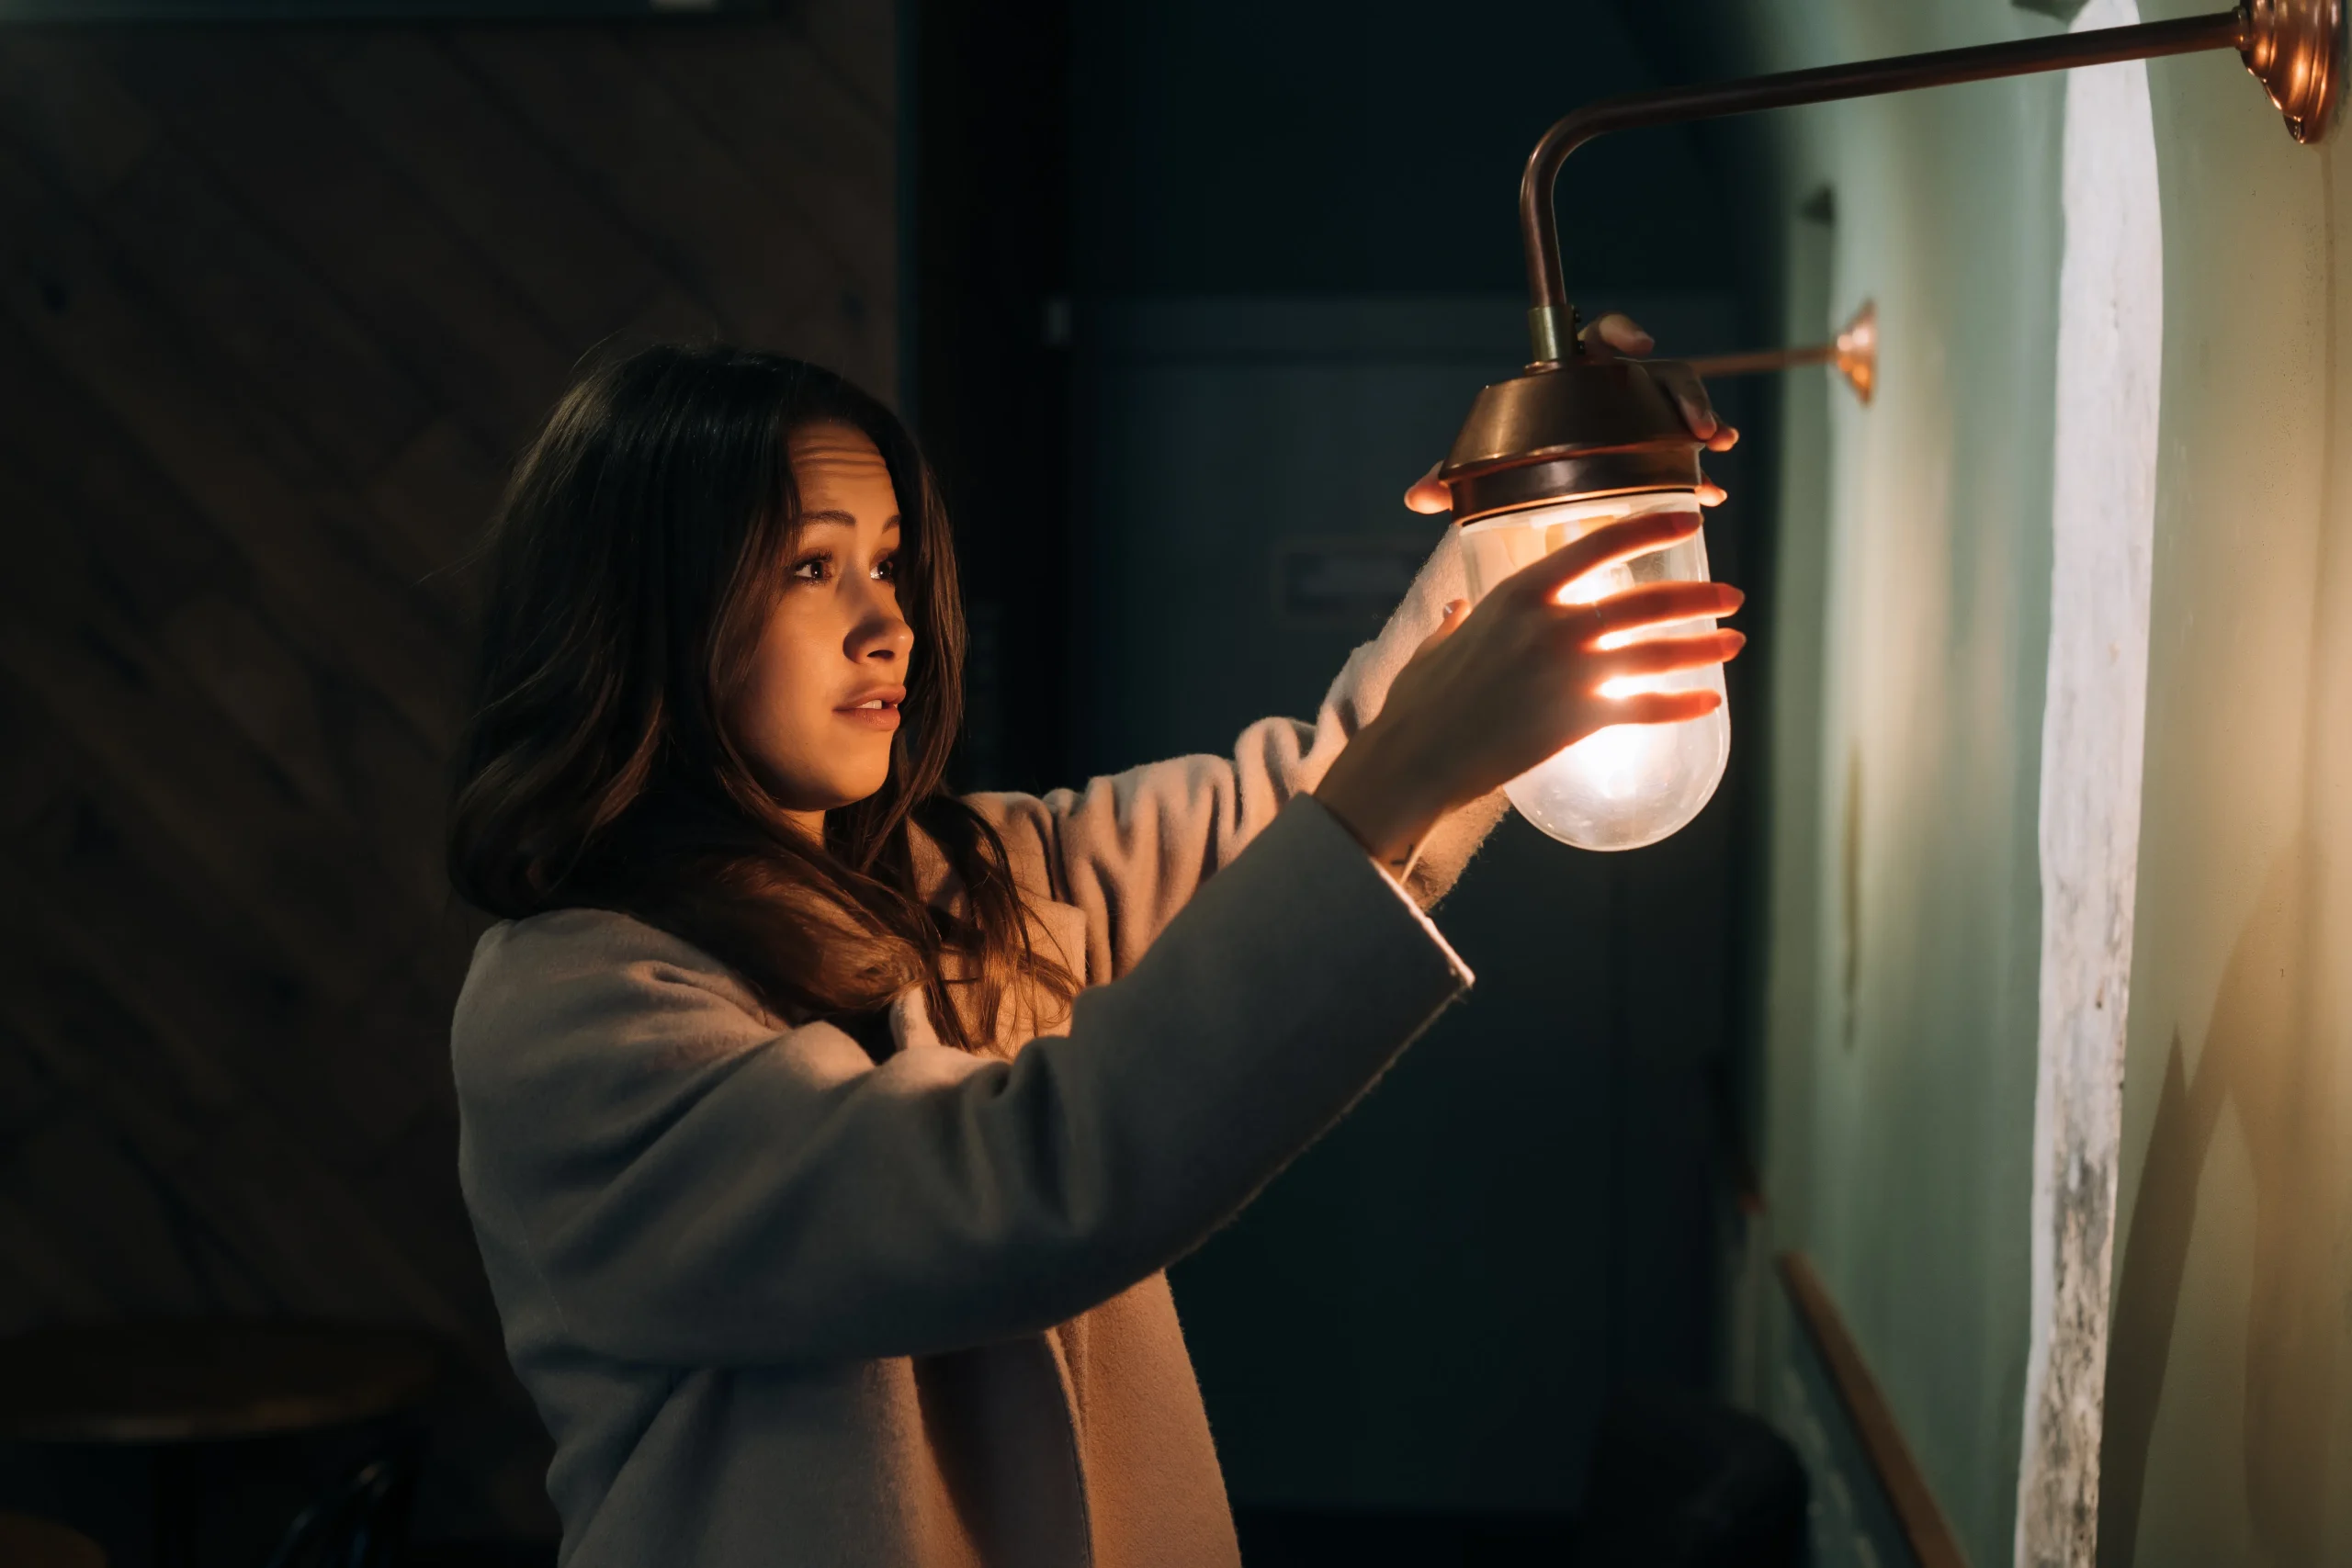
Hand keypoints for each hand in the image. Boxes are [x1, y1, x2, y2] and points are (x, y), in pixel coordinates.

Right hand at [1315, 506, 1744, 867]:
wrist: (1417, 760)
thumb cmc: (1418, 704)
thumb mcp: (1437, 646)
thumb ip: (1457, 624)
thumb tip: (1458, 614)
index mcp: (1519, 595)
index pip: (1600, 546)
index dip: (1652, 528)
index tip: (1690, 520)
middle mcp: (1553, 626)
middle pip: (1645, 601)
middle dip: (1697, 596)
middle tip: (1730, 596)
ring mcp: (1571, 673)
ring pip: (1658, 653)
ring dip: (1704, 646)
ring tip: (1735, 641)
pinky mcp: (1580, 720)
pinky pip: (1647, 708)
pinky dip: (1683, 703)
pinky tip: (1711, 702)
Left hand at [1402, 312, 1740, 513]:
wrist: (1530, 493)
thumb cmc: (1508, 460)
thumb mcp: (1481, 464)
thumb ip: (1451, 474)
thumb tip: (1416, 497)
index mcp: (1572, 378)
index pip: (1600, 335)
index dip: (1622, 330)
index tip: (1640, 345)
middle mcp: (1612, 391)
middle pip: (1656, 372)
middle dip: (1683, 392)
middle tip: (1696, 424)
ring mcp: (1640, 418)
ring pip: (1679, 407)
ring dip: (1701, 421)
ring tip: (1715, 446)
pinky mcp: (1653, 450)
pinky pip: (1682, 450)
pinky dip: (1698, 469)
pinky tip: (1710, 491)